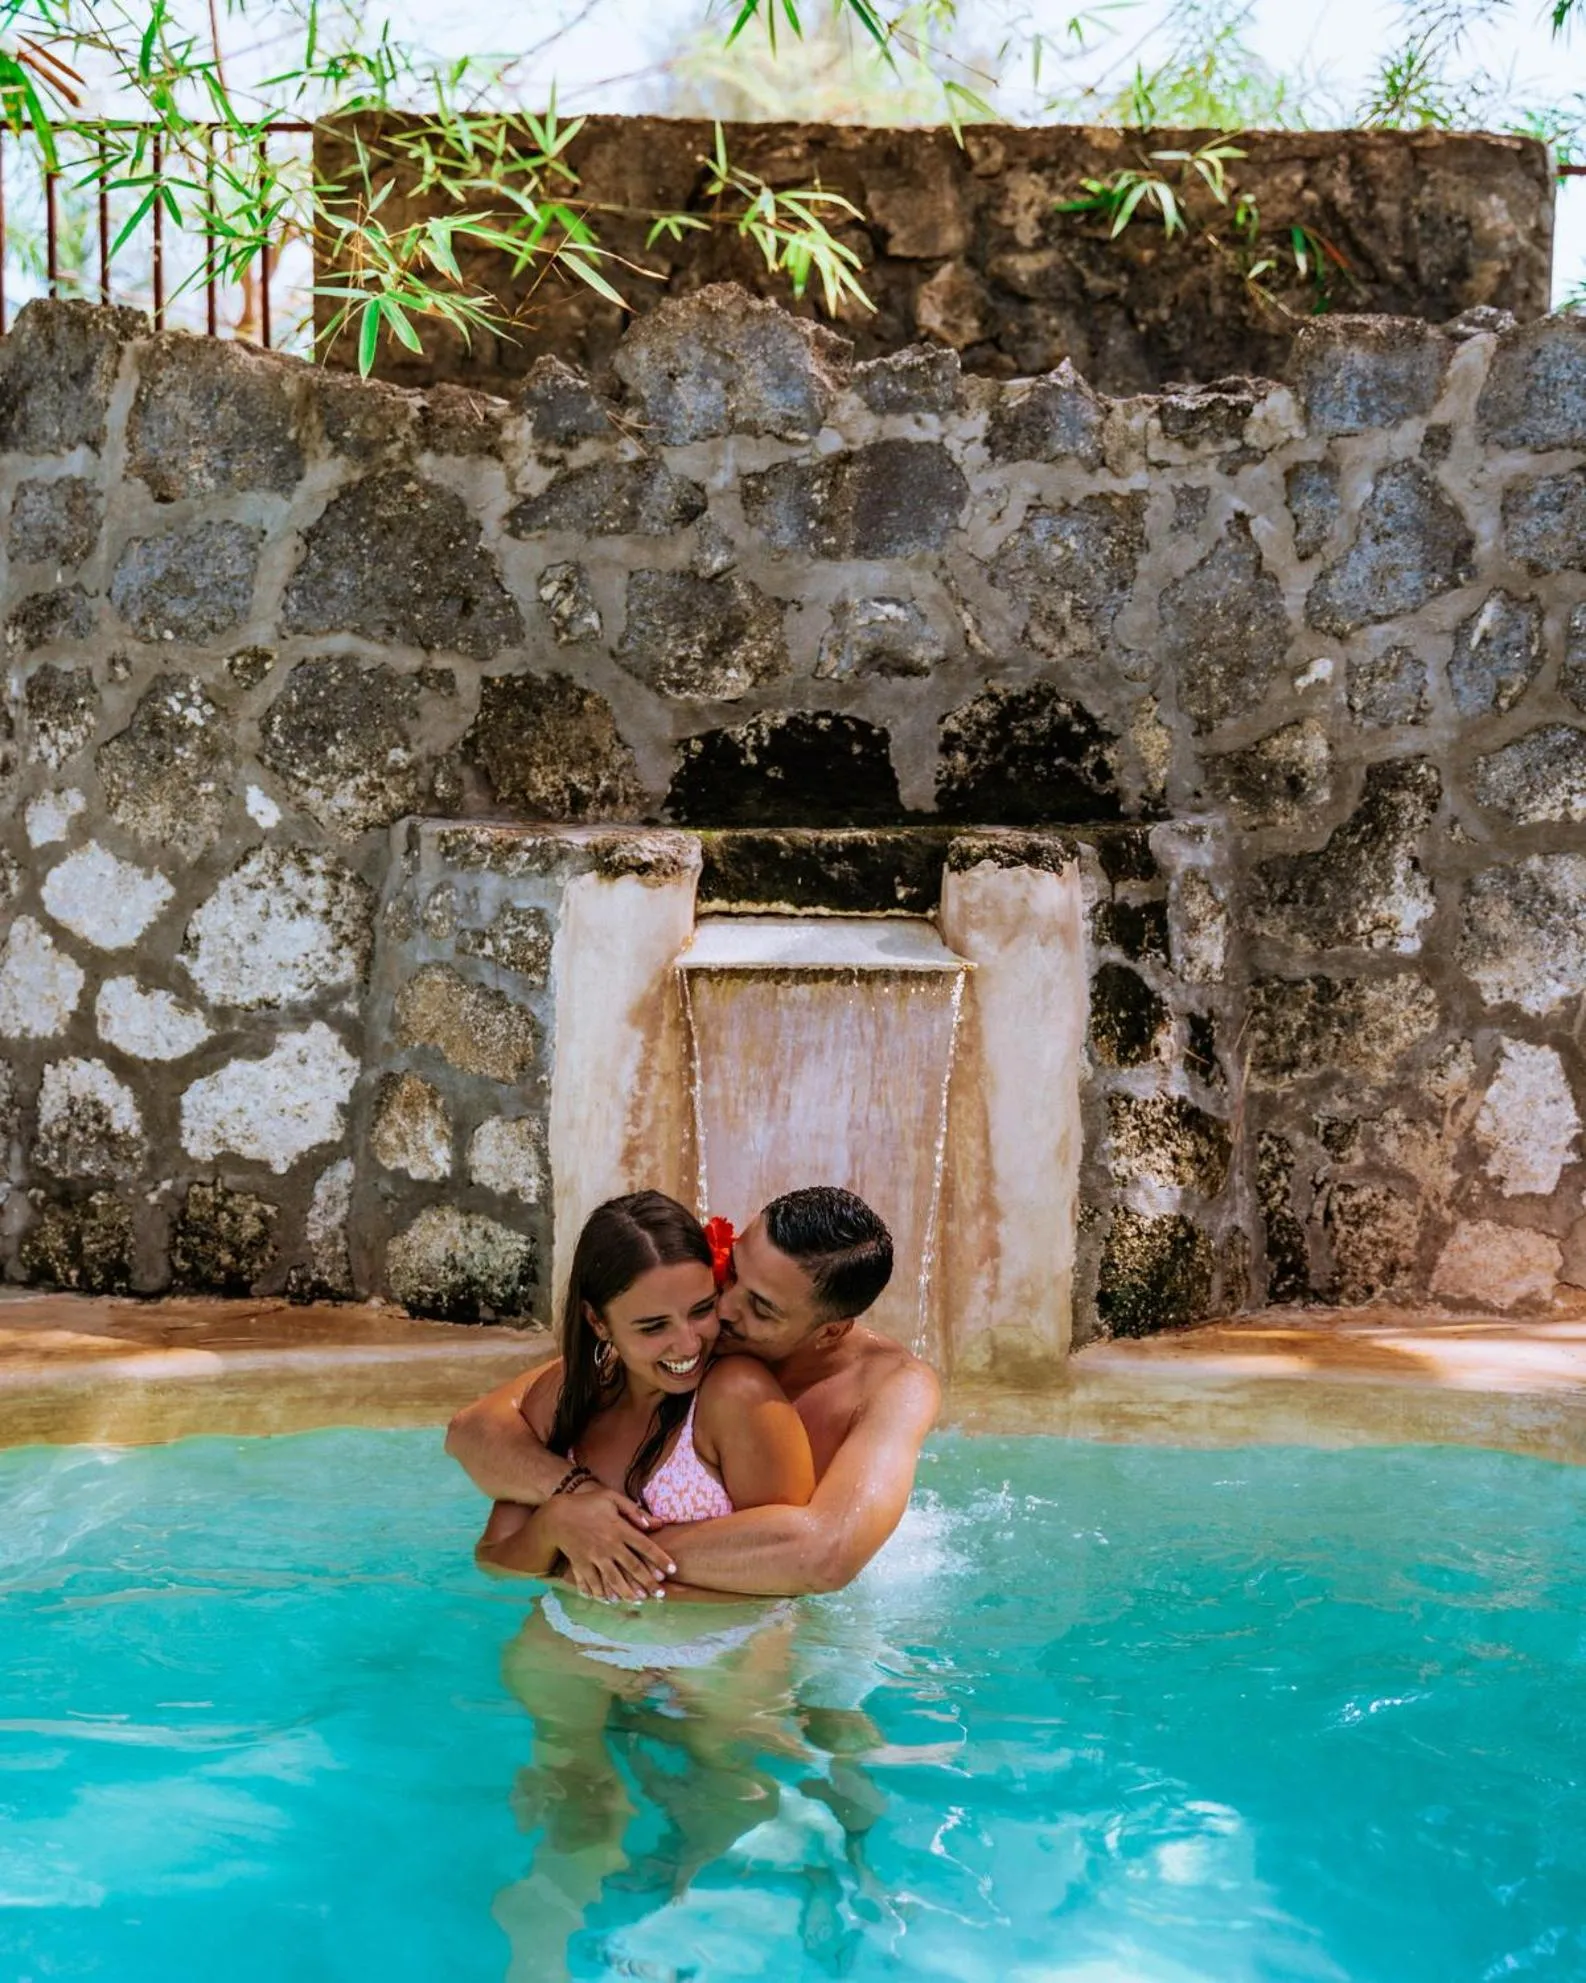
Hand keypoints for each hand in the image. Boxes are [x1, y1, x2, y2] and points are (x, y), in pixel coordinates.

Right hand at [547, 1485, 676, 1601]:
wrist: (556, 1515)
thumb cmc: (586, 1504)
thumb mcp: (610, 1498)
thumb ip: (633, 1509)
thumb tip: (653, 1523)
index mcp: (619, 1528)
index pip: (645, 1546)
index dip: (660, 1558)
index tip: (672, 1570)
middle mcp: (609, 1545)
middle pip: (633, 1567)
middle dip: (648, 1582)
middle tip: (660, 1594)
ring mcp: (594, 1557)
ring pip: (615, 1579)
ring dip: (628, 1591)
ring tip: (640, 1600)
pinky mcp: (581, 1564)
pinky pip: (593, 1582)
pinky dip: (602, 1593)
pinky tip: (610, 1599)